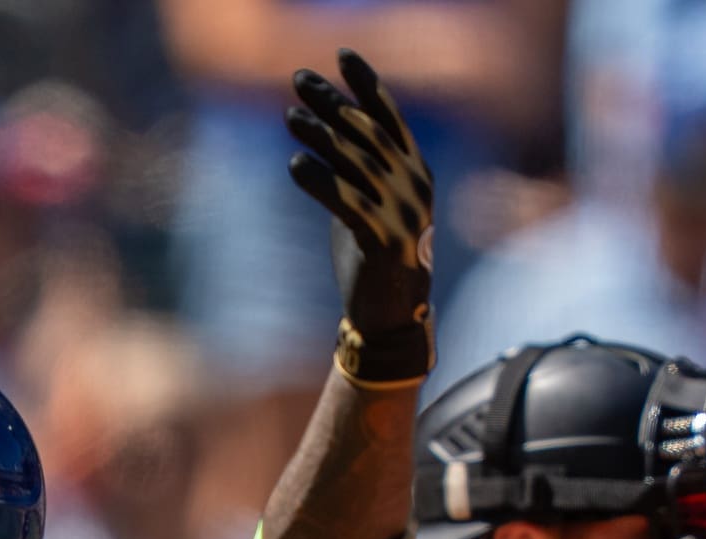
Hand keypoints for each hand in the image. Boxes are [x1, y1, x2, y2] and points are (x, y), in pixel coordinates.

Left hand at [285, 49, 435, 382]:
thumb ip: (357, 168)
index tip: (341, 54)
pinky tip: (294, 164)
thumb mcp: (369, 203)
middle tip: (298, 79)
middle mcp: (415, 187)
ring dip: (322, 138)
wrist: (389, 317)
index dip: (366, 84)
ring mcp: (405, 214)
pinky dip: (321, 182)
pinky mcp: (385, 242)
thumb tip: (326, 127)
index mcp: (416, 172)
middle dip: (333, 104)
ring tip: (290, 117)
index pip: (389, 117)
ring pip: (357, 165)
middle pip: (368, 134)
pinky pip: (348, 204)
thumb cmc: (373, 256)